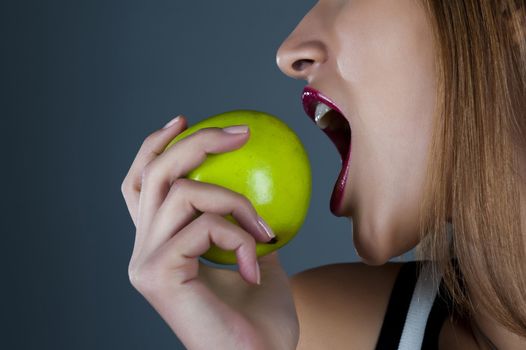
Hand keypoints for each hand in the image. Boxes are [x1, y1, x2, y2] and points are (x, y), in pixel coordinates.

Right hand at [121, 115, 298, 349]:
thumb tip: (260, 177)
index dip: (154, 147)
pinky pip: (201, 227)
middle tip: (240, 133)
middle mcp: (143, 250)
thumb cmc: (260, 312)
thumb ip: (243, 218)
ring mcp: (144, 262)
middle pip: (154, 175)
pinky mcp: (155, 274)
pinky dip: (238, 236)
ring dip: (233, 201)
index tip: (183, 119)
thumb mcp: (255, 250)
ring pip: (180, 194)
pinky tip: (256, 267)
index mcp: (159, 243)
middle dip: (195, 144)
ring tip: (265, 230)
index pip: (142, 184)